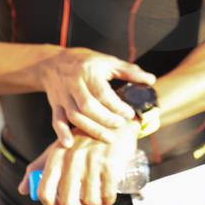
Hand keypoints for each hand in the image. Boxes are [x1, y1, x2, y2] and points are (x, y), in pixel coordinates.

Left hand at [17, 122, 139, 204]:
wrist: (115, 124)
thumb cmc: (84, 140)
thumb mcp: (60, 148)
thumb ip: (39, 167)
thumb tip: (22, 190)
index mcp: (57, 156)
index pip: (44, 191)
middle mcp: (72, 158)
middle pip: (68, 202)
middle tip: (82, 204)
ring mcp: (92, 161)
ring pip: (89, 201)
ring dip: (94, 204)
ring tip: (97, 197)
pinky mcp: (110, 164)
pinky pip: (107, 195)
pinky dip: (108, 200)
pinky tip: (108, 196)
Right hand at [40, 47, 154, 146]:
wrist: (53, 62)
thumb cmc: (85, 61)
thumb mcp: (107, 61)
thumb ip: (130, 71)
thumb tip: (151, 80)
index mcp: (88, 72)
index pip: (103, 93)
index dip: (117, 106)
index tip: (129, 114)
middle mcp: (74, 84)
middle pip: (88, 107)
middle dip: (106, 119)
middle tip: (120, 126)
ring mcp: (63, 96)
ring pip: (75, 116)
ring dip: (91, 129)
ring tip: (108, 138)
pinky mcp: (56, 105)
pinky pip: (56, 121)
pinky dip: (61, 133)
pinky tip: (70, 144)